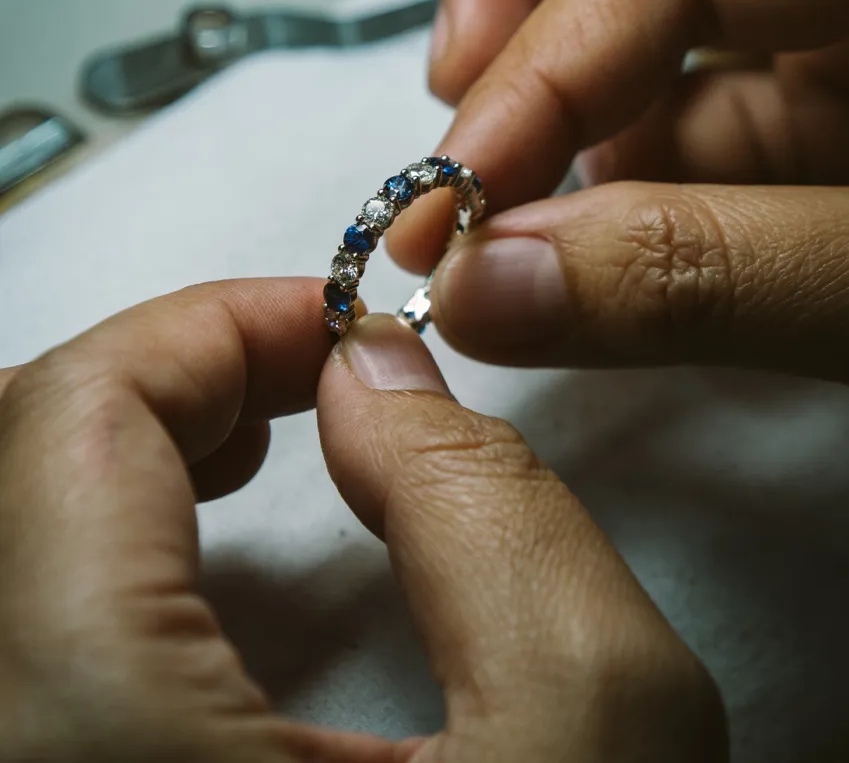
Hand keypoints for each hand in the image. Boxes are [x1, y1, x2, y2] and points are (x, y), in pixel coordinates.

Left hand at [0, 285, 726, 760]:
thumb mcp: (597, 729)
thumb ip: (489, 505)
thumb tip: (372, 370)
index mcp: (81, 754)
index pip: (66, 425)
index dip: (203, 328)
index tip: (323, 322)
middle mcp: (2, 762)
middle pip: (8, 464)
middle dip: (163, 379)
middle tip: (295, 370)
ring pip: (6, 536)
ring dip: (122, 444)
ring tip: (252, 430)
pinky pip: (21, 616)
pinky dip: (100, 531)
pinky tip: (193, 537)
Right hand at [381, 0, 848, 392]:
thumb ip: (706, 278)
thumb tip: (489, 289)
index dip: (542, 57)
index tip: (453, 193)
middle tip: (452, 87)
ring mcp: (828, 9)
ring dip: (546, 59)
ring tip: (498, 173)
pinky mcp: (800, 92)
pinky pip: (673, 86)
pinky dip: (604, 152)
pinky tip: (579, 225)